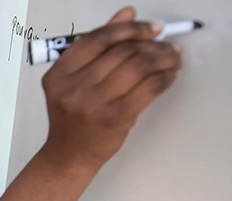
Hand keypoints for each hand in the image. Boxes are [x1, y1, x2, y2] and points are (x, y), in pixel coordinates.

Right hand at [41, 7, 181, 166]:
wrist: (69, 155)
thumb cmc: (74, 118)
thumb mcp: (75, 80)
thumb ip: (99, 48)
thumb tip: (127, 14)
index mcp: (59, 75)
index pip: (97, 39)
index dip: (128, 28)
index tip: (151, 28)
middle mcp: (73, 87)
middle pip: (121, 51)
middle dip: (151, 44)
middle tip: (166, 45)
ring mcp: (94, 103)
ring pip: (138, 66)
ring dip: (163, 58)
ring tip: (172, 58)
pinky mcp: (116, 117)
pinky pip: (148, 88)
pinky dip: (165, 78)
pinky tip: (169, 75)